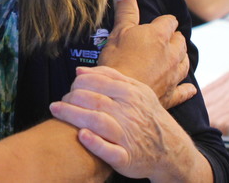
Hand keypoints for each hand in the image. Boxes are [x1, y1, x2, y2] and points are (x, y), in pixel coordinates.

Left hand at [50, 66, 208, 181]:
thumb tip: (79, 71)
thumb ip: (110, 78)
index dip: (77, 83)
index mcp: (131, 94)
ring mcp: (128, 136)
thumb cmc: (147, 117)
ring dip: (74, 115)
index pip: (97, 82)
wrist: (171, 150)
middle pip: (94, 100)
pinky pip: (109, 151)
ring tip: (57, 111)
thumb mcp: (137, 91)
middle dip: (71, 98)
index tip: (69, 87)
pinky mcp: (126, 158)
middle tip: (59, 102)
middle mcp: (129, 113)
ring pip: (98, 122)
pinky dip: (95, 143)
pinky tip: (82, 136)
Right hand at [96, 0, 194, 109]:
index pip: (169, 21)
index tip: (155, 24)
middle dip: (173, 38)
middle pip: (180, 41)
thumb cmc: (117, 62)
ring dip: (180, 58)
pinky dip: (187, 88)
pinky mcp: (172, 94)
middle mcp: (172, 54)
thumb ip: (125, 10)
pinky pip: (185, 90)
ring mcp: (174, 75)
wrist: (120, 98)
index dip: (162, 22)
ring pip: (185, 63)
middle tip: (162, 40)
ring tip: (173, 57)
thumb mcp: (118, 32)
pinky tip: (189, 88)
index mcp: (159, 35)